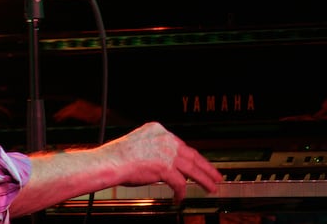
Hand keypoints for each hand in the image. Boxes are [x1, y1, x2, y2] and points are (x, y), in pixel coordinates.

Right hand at [101, 122, 222, 203]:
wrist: (111, 162)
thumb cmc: (118, 156)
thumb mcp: (139, 143)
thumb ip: (154, 149)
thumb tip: (166, 163)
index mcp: (158, 129)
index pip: (181, 144)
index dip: (192, 156)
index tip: (199, 163)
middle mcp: (165, 139)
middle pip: (192, 155)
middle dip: (206, 167)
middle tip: (216, 175)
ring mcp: (166, 153)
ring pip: (192, 169)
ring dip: (204, 180)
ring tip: (211, 187)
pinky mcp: (166, 167)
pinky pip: (180, 183)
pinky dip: (181, 192)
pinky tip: (180, 198)